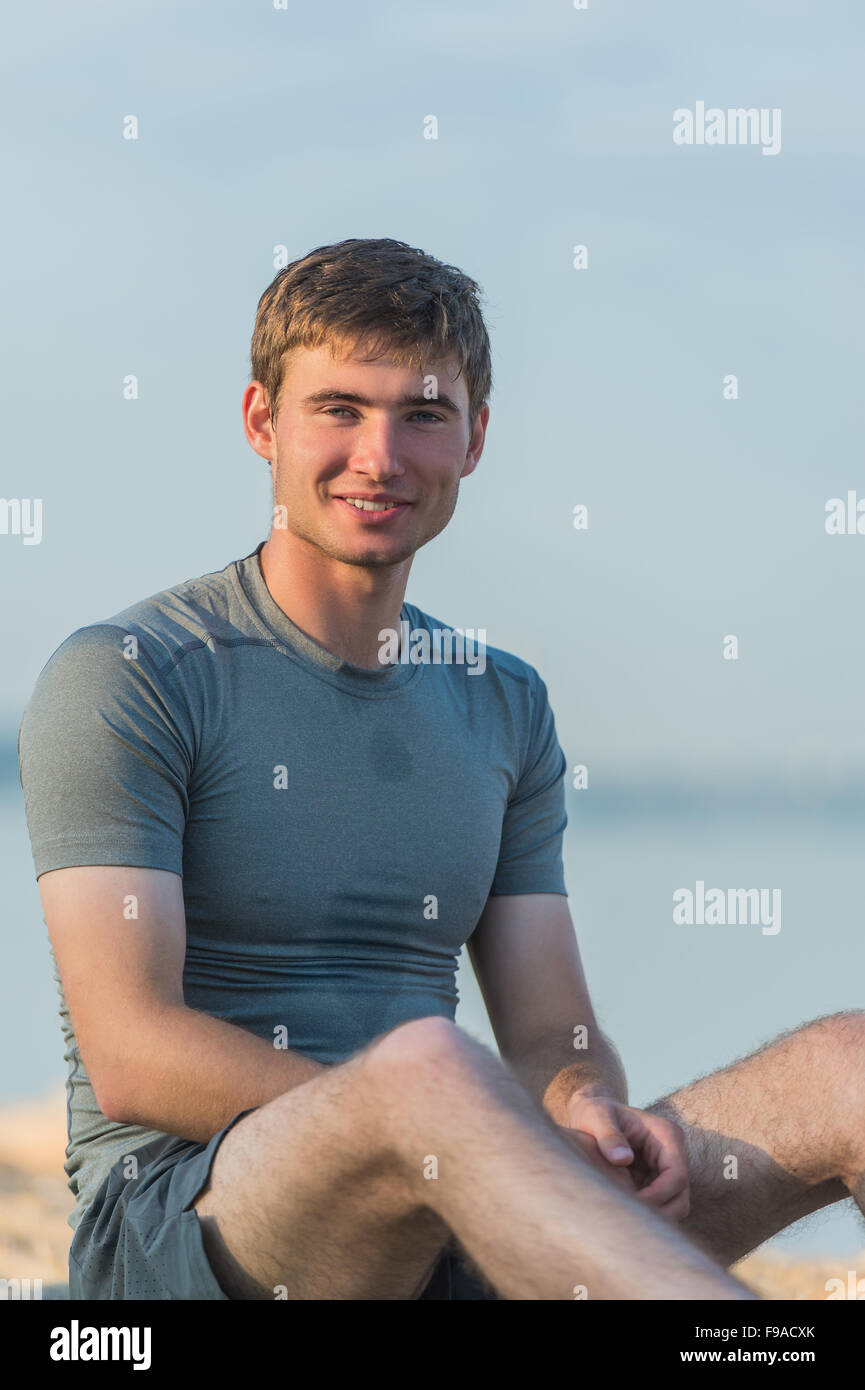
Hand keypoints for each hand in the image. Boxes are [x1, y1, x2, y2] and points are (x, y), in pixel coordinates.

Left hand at [563, 1095, 689, 1221]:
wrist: (590, 1116)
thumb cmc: (594, 1113)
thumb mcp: (596, 1116)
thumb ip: (608, 1135)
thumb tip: (623, 1159)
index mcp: (666, 1135)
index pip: (677, 1175)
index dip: (659, 1195)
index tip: (632, 1204)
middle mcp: (673, 1153)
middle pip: (681, 1196)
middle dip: (658, 1212)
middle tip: (627, 1219)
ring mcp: (667, 1169)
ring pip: (674, 1206)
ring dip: (653, 1215)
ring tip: (624, 1217)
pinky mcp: (656, 1182)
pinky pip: (660, 1207)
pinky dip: (646, 1214)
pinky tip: (623, 1213)